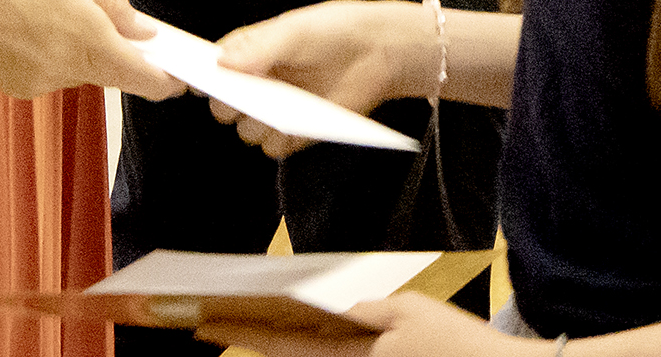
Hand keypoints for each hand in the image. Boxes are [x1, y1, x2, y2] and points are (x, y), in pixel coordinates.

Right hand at [0, 0, 180, 100]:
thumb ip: (110, 4)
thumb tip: (143, 30)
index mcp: (86, 38)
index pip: (144, 78)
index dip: (167, 80)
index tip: (179, 72)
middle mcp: (68, 70)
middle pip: (113, 72)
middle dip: (118, 51)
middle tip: (104, 17)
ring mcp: (43, 84)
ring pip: (82, 70)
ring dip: (80, 48)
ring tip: (47, 11)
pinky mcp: (21, 89)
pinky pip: (53, 73)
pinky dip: (52, 54)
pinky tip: (26, 27)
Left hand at [204, 291, 531, 356]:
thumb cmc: (455, 344)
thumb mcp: (410, 311)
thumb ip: (366, 311)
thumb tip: (331, 308)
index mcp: (356, 354)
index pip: (285, 345)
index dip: (243, 334)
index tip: (205, 324)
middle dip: (252, 338)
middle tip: (213, 322)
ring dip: (280, 344)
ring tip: (242, 323)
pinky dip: (313, 348)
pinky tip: (294, 336)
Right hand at [208, 0, 419, 157]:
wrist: (379, 51)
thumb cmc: (333, 31)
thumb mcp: (294, 31)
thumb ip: (257, 47)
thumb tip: (219, 64)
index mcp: (249, 54)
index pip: (211, 69)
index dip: (198, 76)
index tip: (190, 83)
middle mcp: (257, 83)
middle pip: (223, 107)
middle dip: (228, 106)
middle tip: (245, 95)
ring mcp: (276, 109)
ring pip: (246, 131)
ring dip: (255, 125)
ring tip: (277, 108)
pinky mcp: (296, 132)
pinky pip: (274, 147)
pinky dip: (280, 140)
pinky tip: (295, 124)